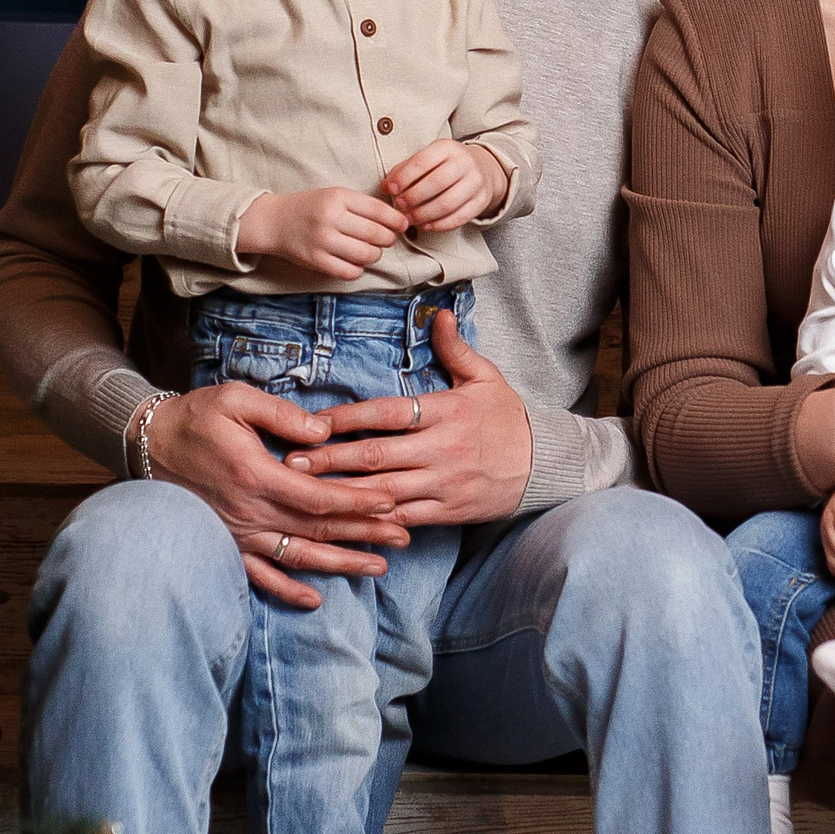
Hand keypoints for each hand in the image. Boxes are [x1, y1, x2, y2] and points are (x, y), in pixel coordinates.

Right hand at [138, 385, 410, 610]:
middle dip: (365, 533)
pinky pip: (259, 576)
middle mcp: (249, 511)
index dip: (357, 501)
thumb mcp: (237, 399)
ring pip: (298, 556)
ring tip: (380, 567)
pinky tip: (316, 600)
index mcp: (256, 475)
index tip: (392, 502)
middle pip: (318, 529)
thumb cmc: (194, 417)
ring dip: (340, 564)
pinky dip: (286, 590)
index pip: (318, 496)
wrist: (146, 444)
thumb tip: (324, 432)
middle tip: (404, 536)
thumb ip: (283, 415)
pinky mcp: (226, 544)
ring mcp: (237, 533)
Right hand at [236, 185, 407, 280]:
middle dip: (388, 239)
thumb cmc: (310, 208)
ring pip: (366, 254)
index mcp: (338, 197)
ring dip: (375, 255)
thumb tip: (396, 220)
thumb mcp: (334, 195)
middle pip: (375, 234)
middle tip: (387, 239)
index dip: (396, 220)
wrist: (274, 221)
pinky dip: (358, 269)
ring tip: (372, 251)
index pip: (378, 210)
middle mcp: (330, 218)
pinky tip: (355, 262)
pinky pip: (349, 271)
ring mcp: (322, 241)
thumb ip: (361, 205)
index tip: (403, 225)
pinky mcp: (315, 261)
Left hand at [281, 306, 534, 524]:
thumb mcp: (486, 378)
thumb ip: (455, 349)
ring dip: (341, 493)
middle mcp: (441, 449)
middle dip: (330, 459)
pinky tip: (343, 520)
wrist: (544, 465)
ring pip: (383, 491)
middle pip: (376, 455)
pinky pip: (403, 518)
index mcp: (446, 412)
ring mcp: (443, 483)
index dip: (349, 417)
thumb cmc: (507, 418)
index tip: (315, 421)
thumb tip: (437, 312)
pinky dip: (372, 520)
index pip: (388, 413)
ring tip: (304, 493)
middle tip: (290, 462)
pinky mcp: (446, 511)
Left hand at [384, 140, 508, 233]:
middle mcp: (465, 162)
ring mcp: (476, 182)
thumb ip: (404, 170)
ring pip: (448, 203)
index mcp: (447, 147)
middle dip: (413, 198)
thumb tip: (386, 187)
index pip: (422, 162)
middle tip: (400, 206)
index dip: (404, 178)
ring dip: (424, 214)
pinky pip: (460, 217)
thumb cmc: (446, 165)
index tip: (391, 189)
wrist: (482, 169)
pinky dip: (440, 224)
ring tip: (410, 218)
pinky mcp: (481, 201)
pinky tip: (426, 225)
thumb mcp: (427, 159)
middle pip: (436, 183)